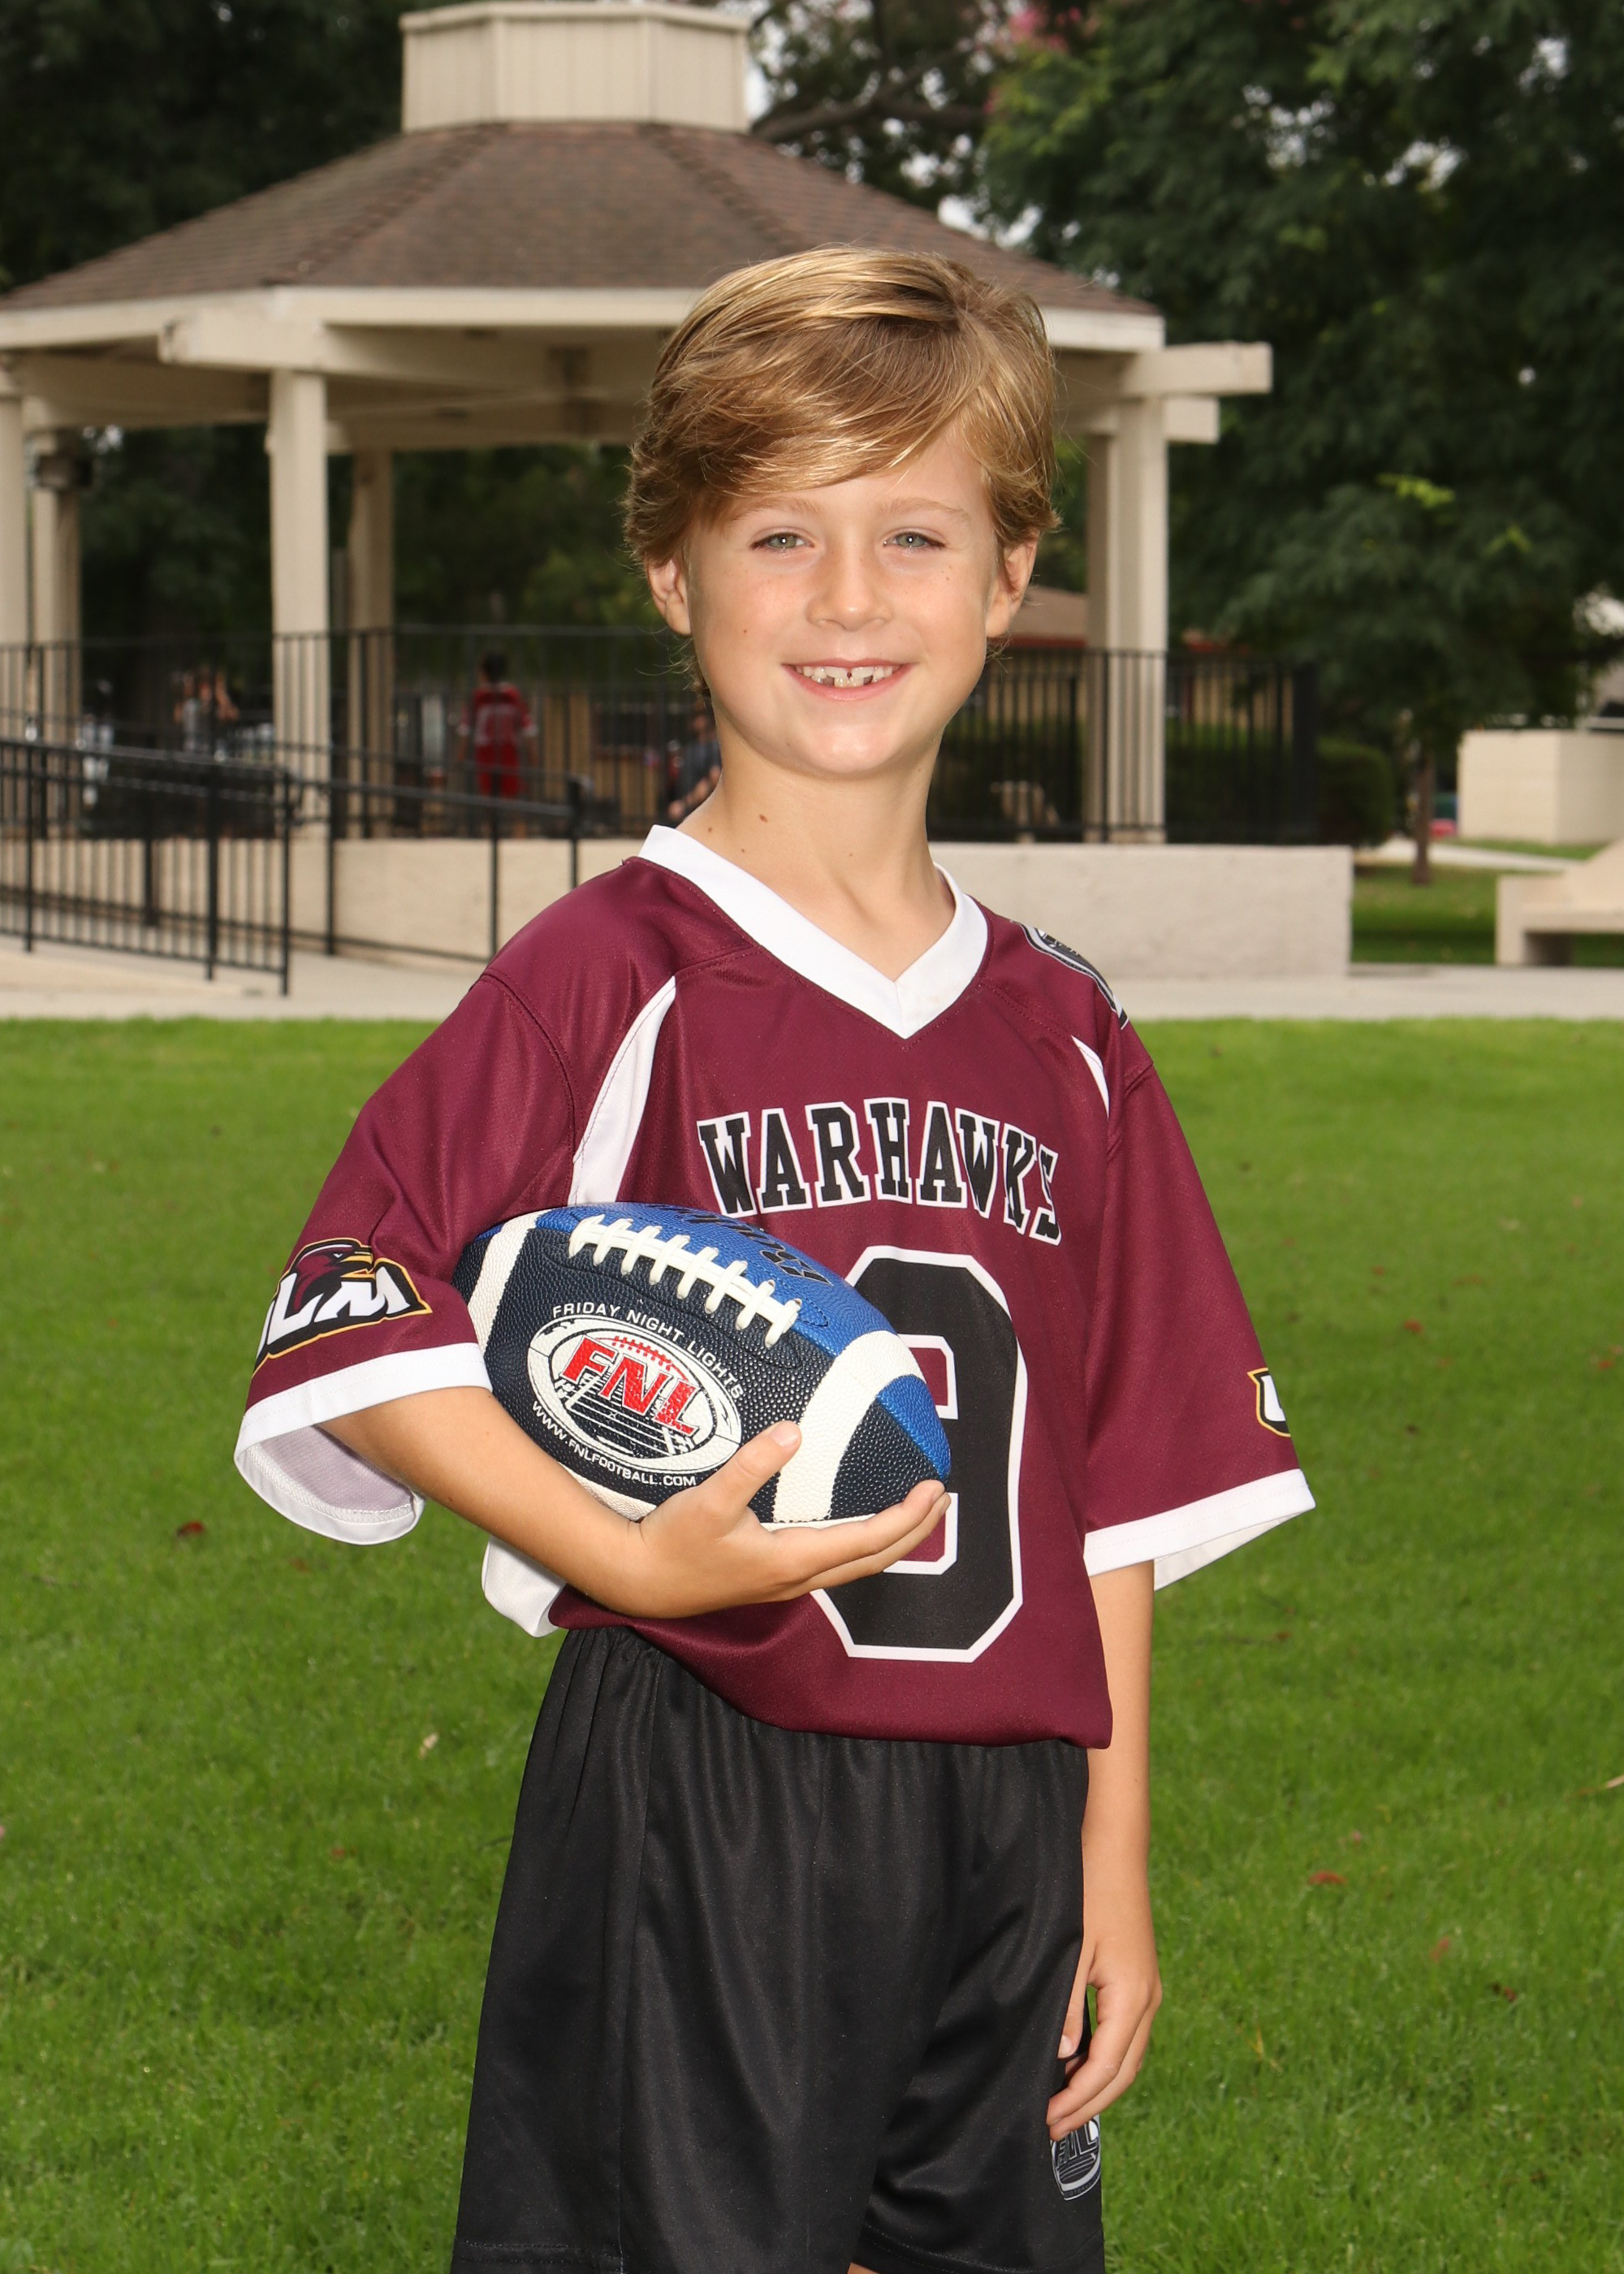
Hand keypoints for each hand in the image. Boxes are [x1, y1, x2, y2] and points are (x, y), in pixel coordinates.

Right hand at [604, 1421, 948, 1618]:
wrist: (638, 1581)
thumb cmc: (672, 1542)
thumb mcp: (710, 1499)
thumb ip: (751, 1465)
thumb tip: (793, 1431)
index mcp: (793, 1560)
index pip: (868, 1541)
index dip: (907, 1518)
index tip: (935, 1489)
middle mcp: (797, 1578)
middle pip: (874, 1560)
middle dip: (913, 1531)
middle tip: (942, 1500)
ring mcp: (785, 1583)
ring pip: (855, 1567)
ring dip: (890, 1541)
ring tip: (914, 1515)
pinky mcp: (771, 1579)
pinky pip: (833, 1565)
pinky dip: (861, 1546)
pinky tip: (857, 1528)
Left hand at [1046, 1867, 1160, 2138]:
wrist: (1115, 1847)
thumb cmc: (1090, 1891)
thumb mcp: (1072, 1949)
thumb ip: (1066, 2007)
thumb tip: (1062, 2058)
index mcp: (1132, 1997)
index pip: (1106, 2067)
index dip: (1076, 2099)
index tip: (1047, 2119)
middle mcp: (1148, 2000)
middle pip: (1123, 2073)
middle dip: (1089, 2105)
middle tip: (1053, 2129)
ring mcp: (1148, 1990)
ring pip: (1129, 2058)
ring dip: (1100, 2087)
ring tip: (1065, 2108)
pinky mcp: (1140, 1980)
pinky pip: (1128, 2037)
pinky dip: (1107, 2062)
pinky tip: (1080, 2066)